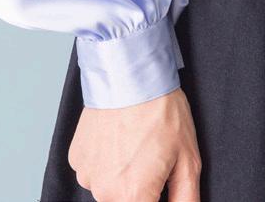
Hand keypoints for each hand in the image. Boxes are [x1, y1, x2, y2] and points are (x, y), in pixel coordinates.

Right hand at [68, 87, 201, 201]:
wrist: (131, 74)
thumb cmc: (162, 112)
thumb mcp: (188, 158)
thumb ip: (186, 198)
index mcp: (133, 197)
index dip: (157, 197)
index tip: (161, 182)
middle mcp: (105, 192)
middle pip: (127, 201)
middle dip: (141, 188)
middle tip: (153, 157)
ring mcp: (87, 175)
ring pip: (109, 187)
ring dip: (122, 175)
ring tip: (136, 143)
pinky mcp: (76, 158)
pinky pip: (94, 170)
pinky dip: (106, 160)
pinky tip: (119, 137)